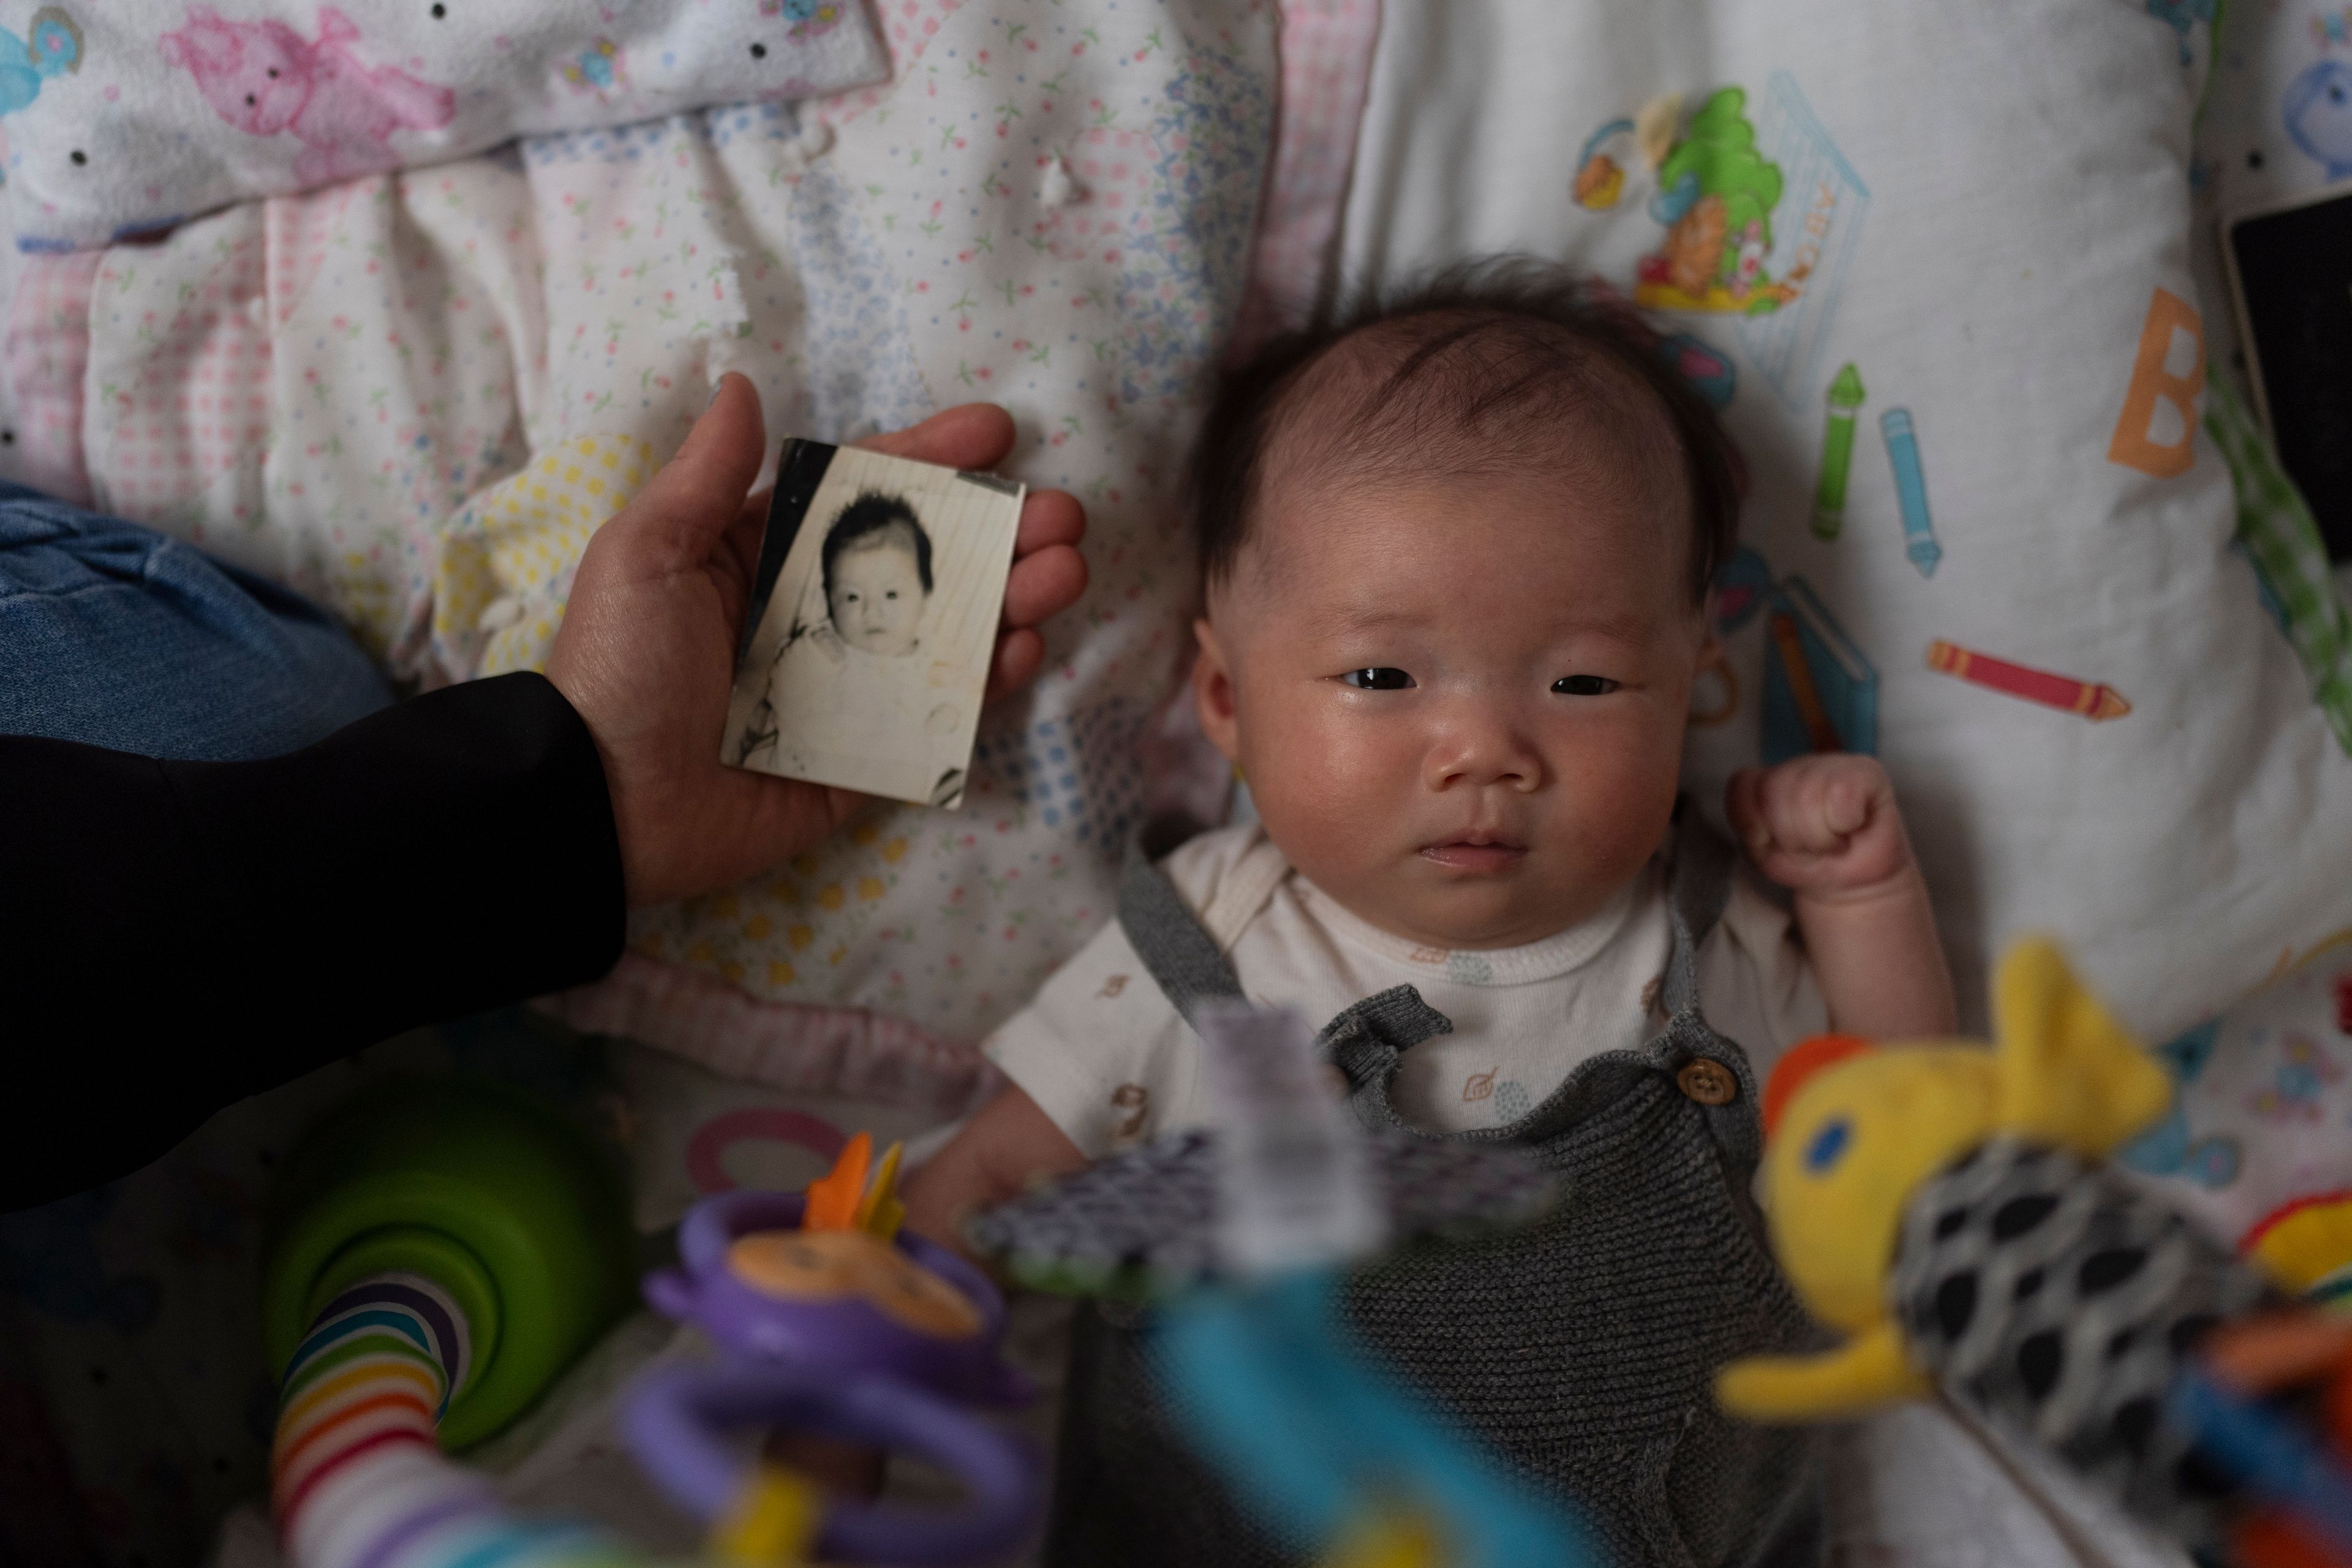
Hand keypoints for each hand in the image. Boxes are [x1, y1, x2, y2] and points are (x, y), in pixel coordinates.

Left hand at [545, 374, 1087, 907]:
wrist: (599, 800)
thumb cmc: (619, 665)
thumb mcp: (648, 552)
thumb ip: (707, 475)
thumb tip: (740, 383)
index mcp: (765, 557)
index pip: (863, 496)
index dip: (931, 460)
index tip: (996, 434)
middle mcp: (816, 616)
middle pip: (927, 562)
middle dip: (1001, 533)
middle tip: (1062, 514)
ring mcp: (848, 688)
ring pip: (948, 633)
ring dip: (1014, 598)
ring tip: (1066, 571)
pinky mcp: (865, 759)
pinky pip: (938, 716)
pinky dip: (988, 683)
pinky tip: (1024, 646)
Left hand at [1725, 754, 1917, 904]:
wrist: (1853, 883)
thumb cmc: (1809, 863)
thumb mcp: (1766, 853)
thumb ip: (1749, 827)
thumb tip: (1754, 819)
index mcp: (1766, 780)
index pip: (1741, 785)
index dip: (1753, 825)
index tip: (1771, 844)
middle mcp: (1797, 766)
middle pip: (1773, 790)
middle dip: (1790, 837)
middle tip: (1808, 850)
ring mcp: (1831, 763)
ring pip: (1807, 794)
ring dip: (1819, 836)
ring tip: (1830, 844)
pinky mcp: (1865, 771)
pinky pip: (1842, 791)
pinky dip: (1844, 822)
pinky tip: (1851, 828)